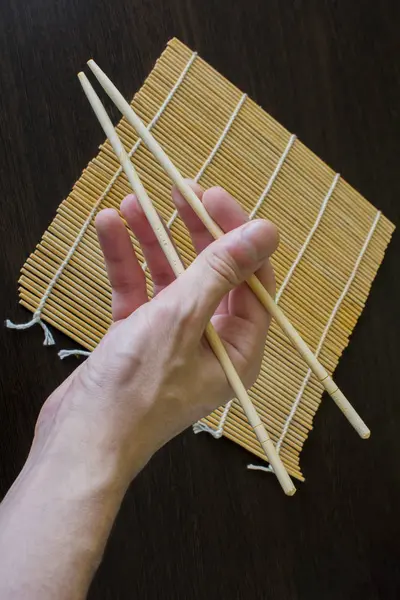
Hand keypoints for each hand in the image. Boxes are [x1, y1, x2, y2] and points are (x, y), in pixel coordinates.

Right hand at [33, 183, 277, 487]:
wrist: (80, 440)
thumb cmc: (136, 390)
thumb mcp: (181, 319)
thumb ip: (220, 272)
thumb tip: (265, 232)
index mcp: (237, 347)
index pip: (252, 279)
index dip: (236, 235)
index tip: (213, 197)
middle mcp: (211, 342)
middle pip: (210, 274)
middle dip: (193, 232)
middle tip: (178, 192)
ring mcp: (172, 339)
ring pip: (169, 278)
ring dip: (151, 241)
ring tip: (131, 204)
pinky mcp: (138, 338)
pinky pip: (138, 291)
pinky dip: (125, 262)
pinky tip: (110, 229)